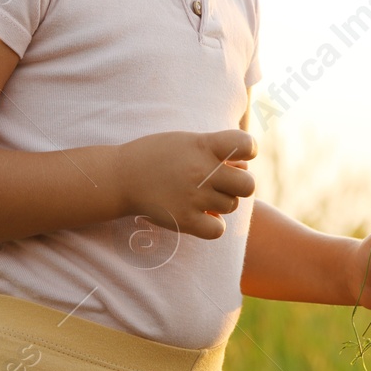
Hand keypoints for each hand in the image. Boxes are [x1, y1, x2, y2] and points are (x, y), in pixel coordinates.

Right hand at [114, 129, 255, 240]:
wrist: (122, 177)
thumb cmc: (158, 156)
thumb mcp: (187, 140)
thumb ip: (217, 148)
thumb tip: (246, 166)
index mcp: (203, 145)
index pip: (245, 144)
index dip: (248, 150)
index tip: (237, 155)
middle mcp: (201, 170)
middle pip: (248, 185)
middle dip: (239, 185)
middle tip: (222, 183)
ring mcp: (193, 196)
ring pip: (231, 206)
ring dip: (221, 203)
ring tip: (200, 195)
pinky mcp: (184, 220)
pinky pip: (218, 230)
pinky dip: (213, 226)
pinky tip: (200, 215)